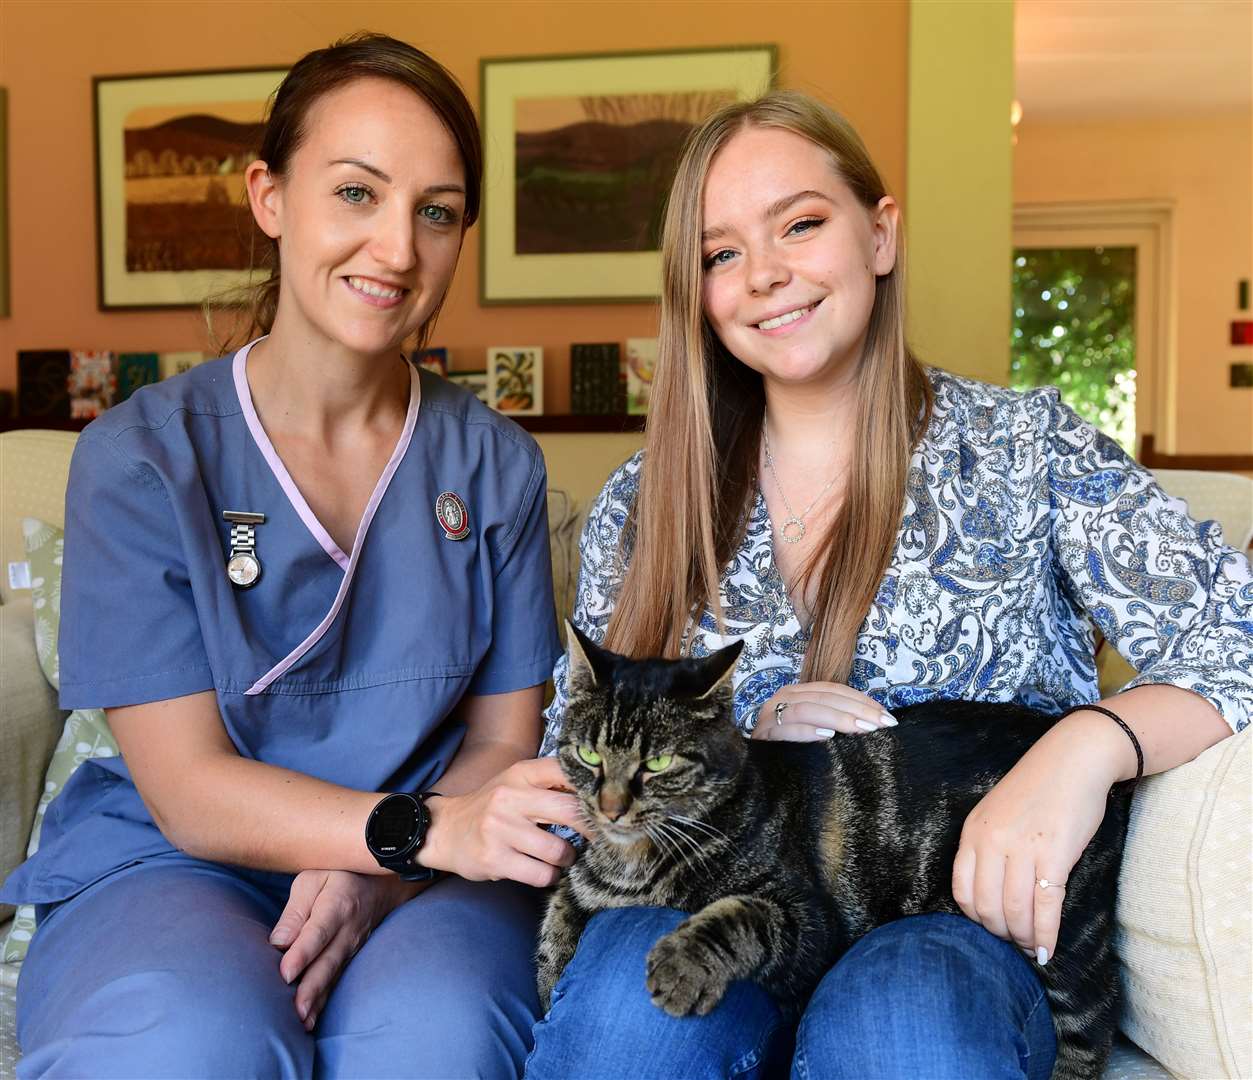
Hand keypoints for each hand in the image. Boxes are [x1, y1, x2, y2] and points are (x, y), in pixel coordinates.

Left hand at [270, 869, 419, 1030]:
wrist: (382, 882)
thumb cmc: (338, 876)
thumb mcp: (314, 878)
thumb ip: (295, 909)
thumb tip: (279, 942)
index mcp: (337, 904)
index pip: (318, 931)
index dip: (303, 953)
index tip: (286, 973)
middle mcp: (349, 929)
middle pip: (328, 960)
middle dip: (312, 987)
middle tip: (296, 1010)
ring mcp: (354, 946)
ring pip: (334, 975)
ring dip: (319, 999)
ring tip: (302, 1022)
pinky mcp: (352, 957)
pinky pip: (338, 980)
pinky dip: (326, 1000)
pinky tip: (311, 1019)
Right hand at [420, 757, 589, 888]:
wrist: (445, 830)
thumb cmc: (493, 807)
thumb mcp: (517, 783)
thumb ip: (551, 784)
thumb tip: (600, 795)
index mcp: (521, 774)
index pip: (566, 771)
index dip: (592, 789)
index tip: (608, 804)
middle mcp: (511, 797)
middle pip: (570, 811)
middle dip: (592, 829)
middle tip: (602, 838)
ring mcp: (501, 829)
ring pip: (558, 850)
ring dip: (567, 858)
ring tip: (561, 857)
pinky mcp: (495, 858)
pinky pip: (541, 874)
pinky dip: (550, 876)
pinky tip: (545, 871)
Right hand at [752, 682, 897, 740]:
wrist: (750, 765)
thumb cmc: (786, 746)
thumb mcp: (811, 727)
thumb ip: (832, 720)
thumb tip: (870, 722)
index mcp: (798, 693)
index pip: (833, 690)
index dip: (860, 700)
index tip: (885, 715)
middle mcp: (783, 697)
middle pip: (825, 697)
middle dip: (857, 710)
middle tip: (882, 724)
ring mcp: (771, 714)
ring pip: (808, 708)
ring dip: (838, 718)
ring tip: (862, 729)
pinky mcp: (762, 733)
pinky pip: (786, 728)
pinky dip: (808, 731)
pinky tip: (827, 736)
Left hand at [951, 714, 1126, 964]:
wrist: (1073, 759)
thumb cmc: (1038, 788)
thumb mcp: (997, 814)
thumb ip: (989, 848)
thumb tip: (994, 896)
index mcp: (973, 832)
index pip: (962, 891)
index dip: (976, 920)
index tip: (992, 930)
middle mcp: (991, 841)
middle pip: (986, 907)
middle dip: (1000, 934)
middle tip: (1015, 944)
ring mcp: (1021, 848)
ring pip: (1015, 910)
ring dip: (1024, 938)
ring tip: (1033, 948)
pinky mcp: (1054, 854)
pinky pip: (1046, 905)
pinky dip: (1046, 934)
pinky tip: (1048, 950)